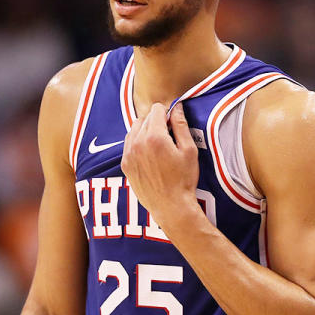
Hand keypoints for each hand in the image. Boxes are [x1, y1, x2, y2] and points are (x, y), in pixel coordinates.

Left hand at [121, 102, 198, 231]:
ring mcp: (129, 154)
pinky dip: (137, 143)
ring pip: (133, 129)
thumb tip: (177, 107)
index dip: (167, 112)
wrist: (171, 206)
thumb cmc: (184, 180)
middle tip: (169, 136)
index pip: (156, 109)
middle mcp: (138, 142)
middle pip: (144, 118)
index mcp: (155, 136)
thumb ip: (181, 125)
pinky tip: (149, 154)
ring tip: (158, 145)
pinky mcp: (125, 165)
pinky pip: (128, 144)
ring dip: (145, 131)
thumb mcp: (189, 150)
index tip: (173, 123)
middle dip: (156, 121)